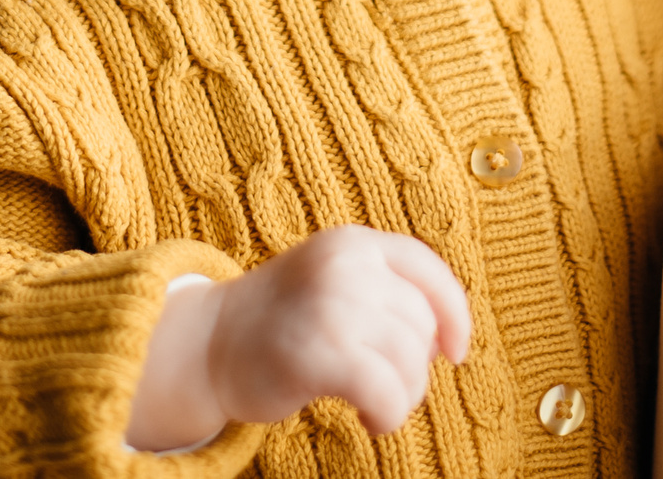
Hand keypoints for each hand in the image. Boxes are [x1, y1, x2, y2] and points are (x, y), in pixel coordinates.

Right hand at [125, 227, 471, 452]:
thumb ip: (383, 291)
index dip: (454, 314)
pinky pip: (387, 392)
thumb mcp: (332, 282)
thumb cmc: (279, 323)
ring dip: (403, 396)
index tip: (456, 352)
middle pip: (421, 324)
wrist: (206, 345)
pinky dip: (389, 415)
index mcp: (352, 243)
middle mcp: (345, 266)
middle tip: (383, 387)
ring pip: (411, 362)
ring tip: (373, 403)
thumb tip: (447, 340)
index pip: (428, 270)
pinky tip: (370, 421)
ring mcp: (331, 307)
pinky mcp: (317, 354)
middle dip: (415, 367)